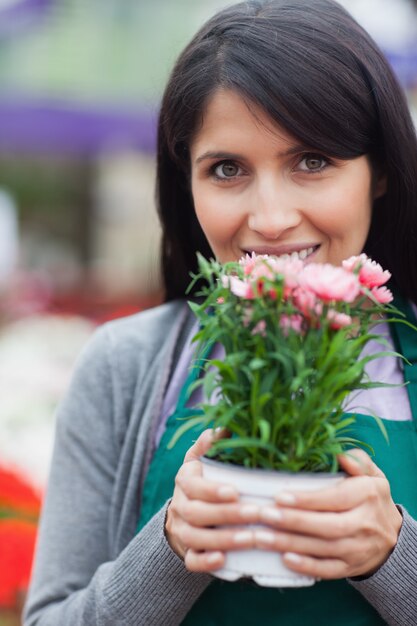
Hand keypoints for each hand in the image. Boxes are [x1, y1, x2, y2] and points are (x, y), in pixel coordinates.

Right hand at [165, 429, 259, 572]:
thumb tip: (221, 429)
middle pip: (196, 513)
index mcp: (185, 481)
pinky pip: (191, 561)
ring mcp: (182, 530)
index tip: (236, 492)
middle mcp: (180, 506)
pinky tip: (224, 560)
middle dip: (227, 515)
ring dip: (224, 539)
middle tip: (256, 514)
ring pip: (195, 538)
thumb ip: (209, 444)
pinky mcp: (187, 552)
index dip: (212, 491)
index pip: (193, 486)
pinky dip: (206, 562)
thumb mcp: (202, 459)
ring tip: (251, 539)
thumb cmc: (203, 481)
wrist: (183, 514)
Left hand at [254, 449, 402, 579]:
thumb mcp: (372, 474)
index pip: (336, 499)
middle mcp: (364, 524)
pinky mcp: (350, 567)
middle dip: (293, 521)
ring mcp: (358, 549)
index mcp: (368, 495)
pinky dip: (306, 566)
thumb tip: (341, 455)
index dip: (308, 500)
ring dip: (290, 543)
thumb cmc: (372, 498)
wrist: (393, 538)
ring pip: (323, 549)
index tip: (280, 496)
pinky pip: (328, 570)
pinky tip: (285, 559)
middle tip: (264, 515)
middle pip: (328, 526)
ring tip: (262, 536)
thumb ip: (358, 460)